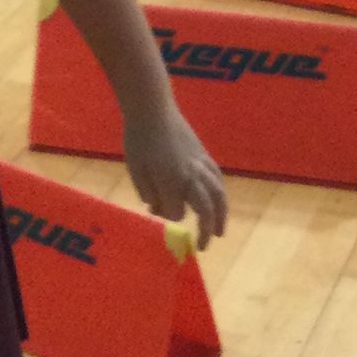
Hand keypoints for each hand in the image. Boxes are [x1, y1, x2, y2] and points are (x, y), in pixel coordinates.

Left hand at [122, 107, 227, 249]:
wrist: (153, 110)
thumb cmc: (138, 141)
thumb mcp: (136, 171)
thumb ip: (149, 193)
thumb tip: (159, 207)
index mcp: (172, 180)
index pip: (175, 211)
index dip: (166, 214)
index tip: (154, 209)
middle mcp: (191, 175)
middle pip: (207, 207)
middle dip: (206, 228)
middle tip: (203, 246)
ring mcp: (201, 164)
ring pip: (218, 194)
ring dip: (221, 215)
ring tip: (219, 231)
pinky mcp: (204, 155)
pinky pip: (217, 179)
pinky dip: (219, 194)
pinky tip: (217, 201)